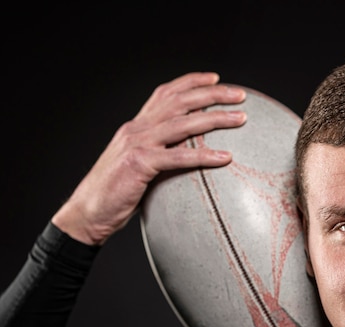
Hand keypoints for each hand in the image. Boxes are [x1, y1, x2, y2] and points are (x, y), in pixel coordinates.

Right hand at [52, 72, 246, 244]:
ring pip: (182, 123)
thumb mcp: (139, 168)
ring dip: (215, 118)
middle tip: (240, 96)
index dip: (191, 82)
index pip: (165, 93)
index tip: (216, 79)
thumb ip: (160, 157)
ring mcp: (137, 144)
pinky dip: (204, 155)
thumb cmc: (116, 194)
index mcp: (136, 126)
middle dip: (213, 94)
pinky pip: (178, 157)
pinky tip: (225, 157)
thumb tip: (187, 161)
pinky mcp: (139, 164)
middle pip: (180, 101)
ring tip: (240, 118)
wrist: (89, 212)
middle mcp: (137, 129)